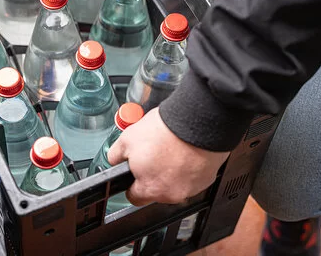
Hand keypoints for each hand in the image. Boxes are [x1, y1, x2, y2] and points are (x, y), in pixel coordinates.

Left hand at [107, 108, 228, 206]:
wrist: (196, 121)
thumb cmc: (164, 131)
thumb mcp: (127, 139)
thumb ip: (116, 155)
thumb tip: (113, 160)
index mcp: (150, 188)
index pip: (134, 198)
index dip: (131, 184)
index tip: (134, 175)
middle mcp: (172, 194)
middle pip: (157, 190)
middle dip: (153, 175)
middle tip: (154, 154)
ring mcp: (192, 188)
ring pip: (177, 184)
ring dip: (173, 171)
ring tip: (171, 149)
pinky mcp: (206, 179)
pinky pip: (194, 176)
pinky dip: (189, 167)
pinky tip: (185, 150)